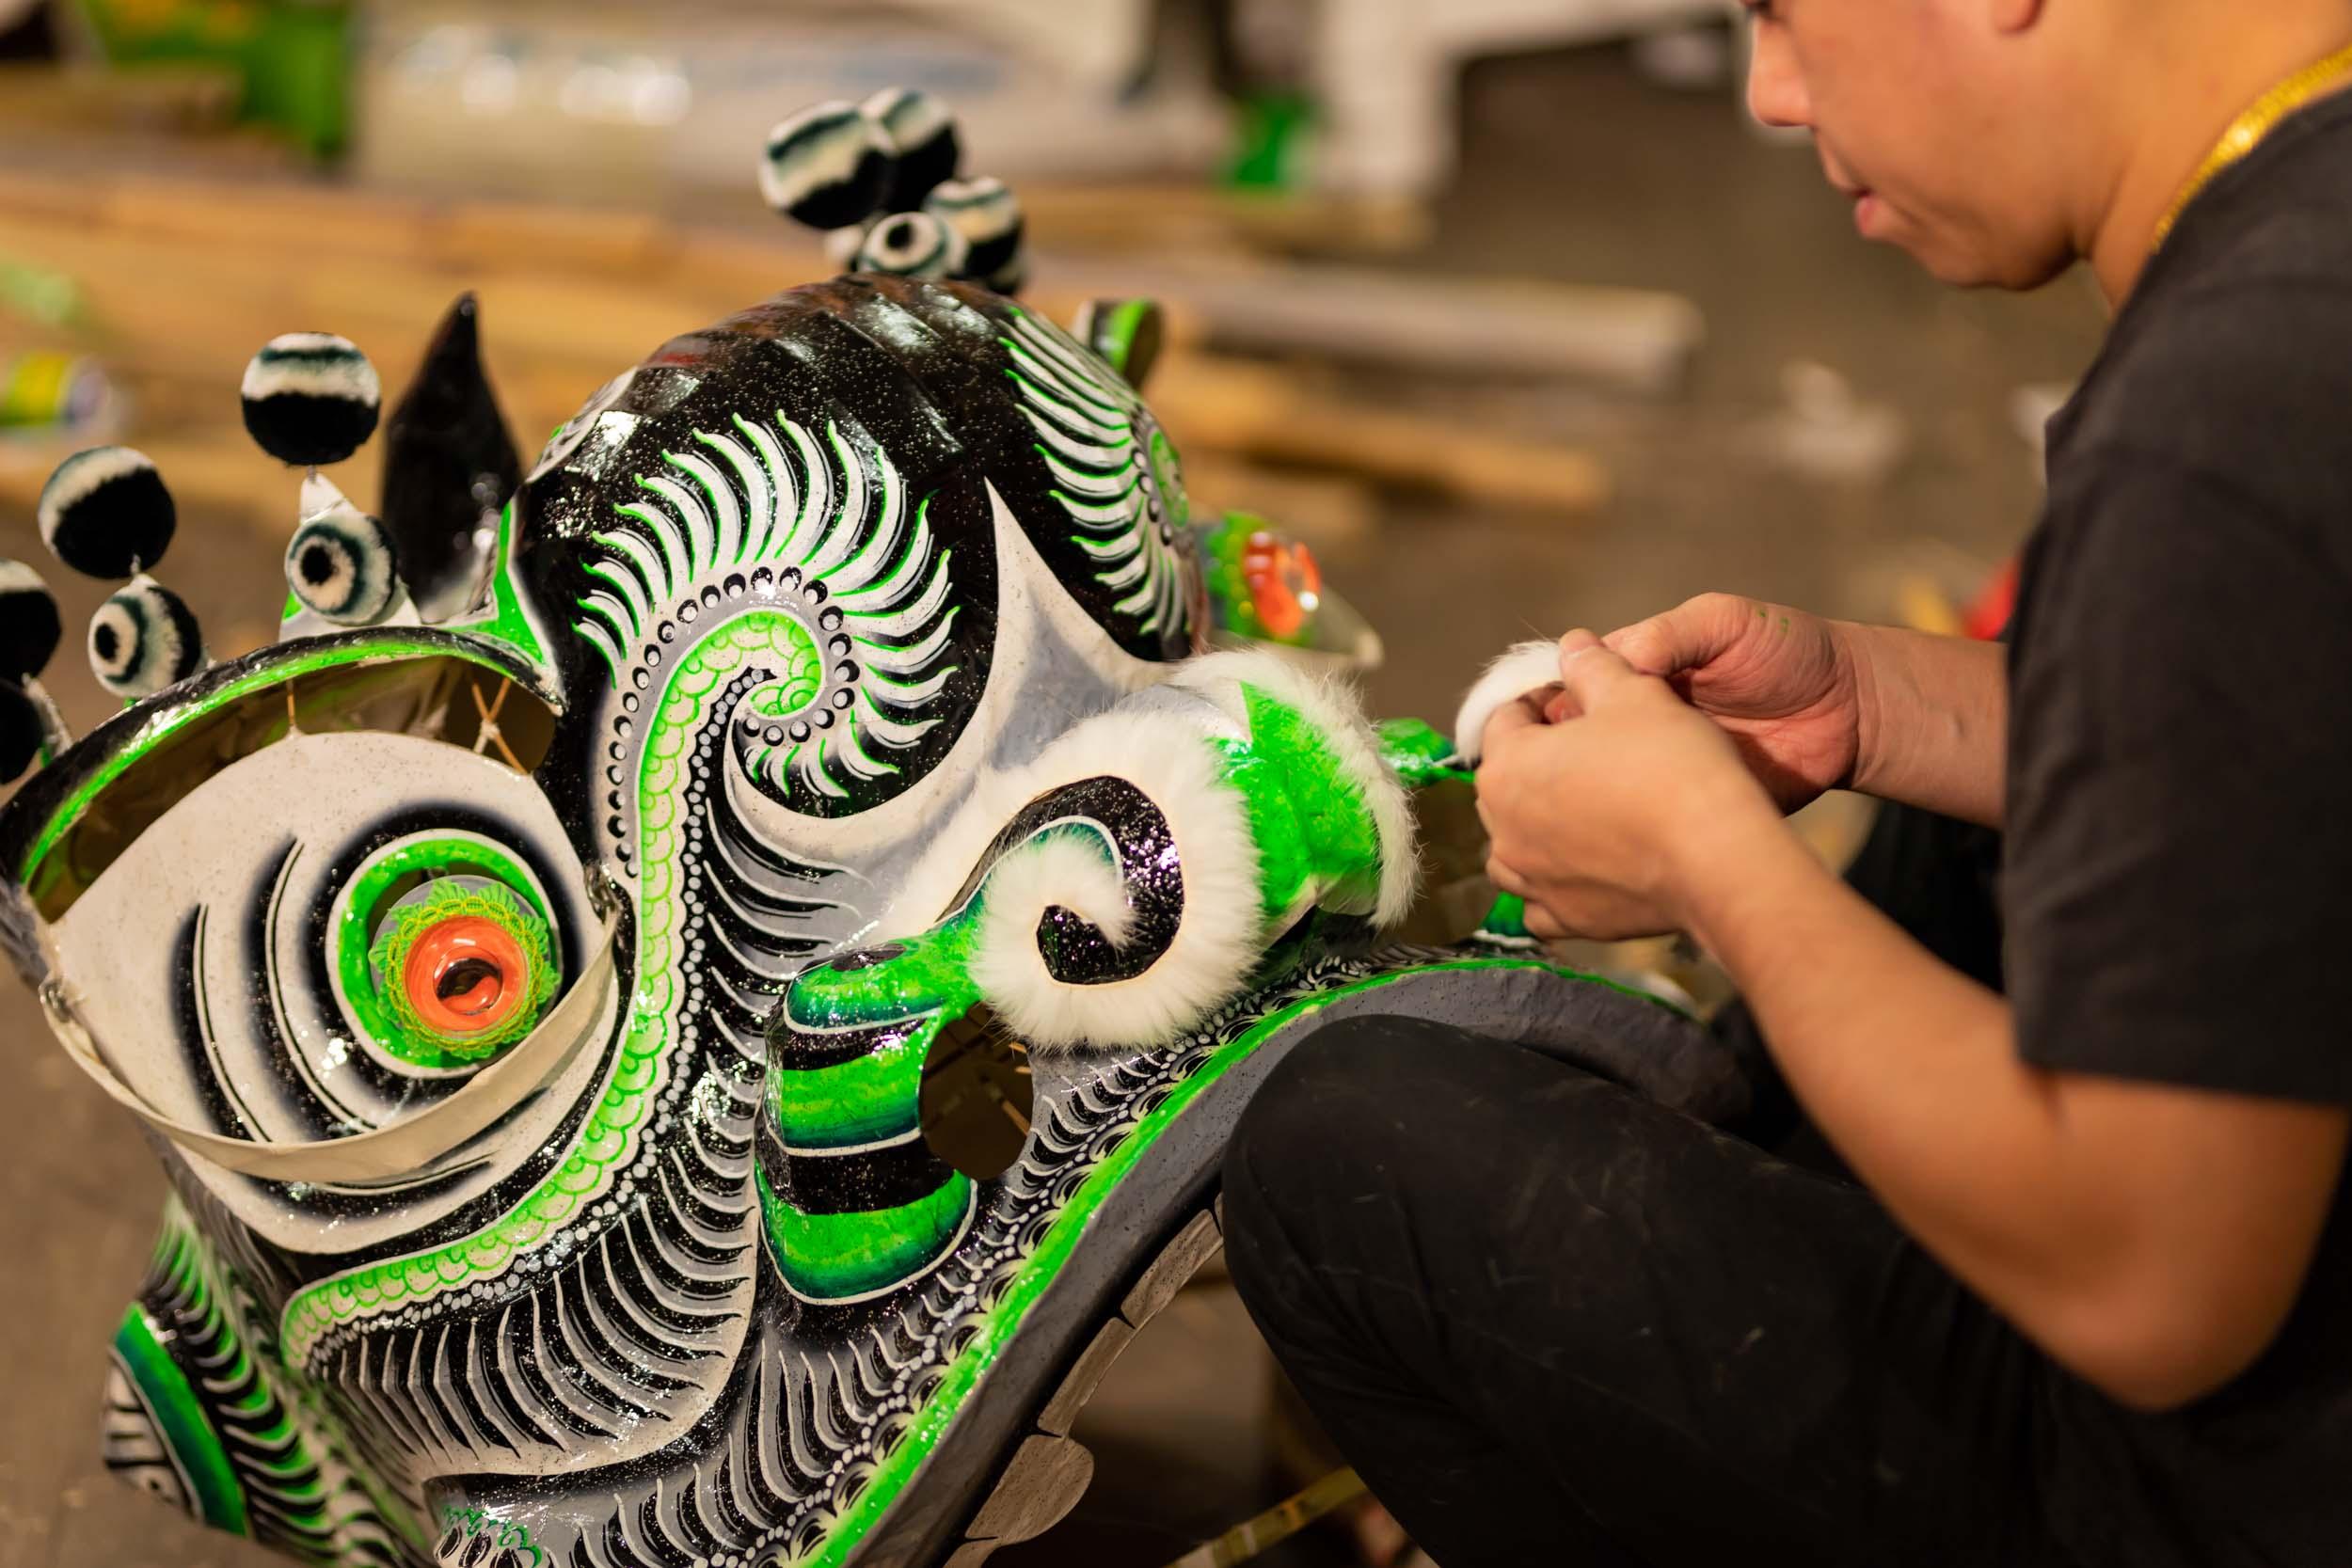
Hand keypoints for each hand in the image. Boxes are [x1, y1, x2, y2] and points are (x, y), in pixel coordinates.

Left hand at [1480, 632, 1781, 939]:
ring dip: (1536, 824)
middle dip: (1537, 762)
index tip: (1576, 699)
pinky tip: (1585, 868)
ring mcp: (1530, 880)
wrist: (1716, 857)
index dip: (1541, 701)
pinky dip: (1554, 883)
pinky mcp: (1566, 918)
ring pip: (1513, 845)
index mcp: (1508, 766)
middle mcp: (1504, 828)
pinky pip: (1541, 900)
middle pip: (1506, 782)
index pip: (1505, 719)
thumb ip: (1593, 665)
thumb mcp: (1633, 693)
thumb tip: (1572, 644)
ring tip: (1584, 807)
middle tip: (1589, 750)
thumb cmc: (1671, 765)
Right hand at [1564, 593, 1864, 811]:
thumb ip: (1666, 634)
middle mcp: (1635, 725)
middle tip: (1573, 766)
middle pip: (1574, 745)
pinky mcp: (1685, 808)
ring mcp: (1657, 770)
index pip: (1569, 688)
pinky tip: (1624, 829)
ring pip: (1602, 789)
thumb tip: (1601, 661)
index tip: (1547, 720)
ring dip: (1591, 797)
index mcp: (1633, 674)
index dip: (1551, 703)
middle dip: (1563, 757)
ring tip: (1596, 800)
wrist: (1853, 709)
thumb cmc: (1787, 651)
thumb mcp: (1724, 622)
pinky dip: (1631, 827)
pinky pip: (1648, 821)